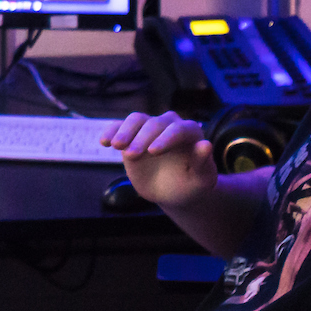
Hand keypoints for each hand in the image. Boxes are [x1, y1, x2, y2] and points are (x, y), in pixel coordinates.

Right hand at [100, 111, 216, 208]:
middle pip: (154, 124)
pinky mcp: (133, 134)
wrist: (174, 191)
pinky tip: (104, 142)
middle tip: (131, 156)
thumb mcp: (201, 180)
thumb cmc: (192, 185)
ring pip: (136, 119)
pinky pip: (120, 127)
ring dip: (125, 131)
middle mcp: (170, 124)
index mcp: (191, 132)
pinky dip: (111, 131)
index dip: (165, 139)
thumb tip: (206, 145)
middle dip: (142, 138)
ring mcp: (150, 127)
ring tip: (115, 146)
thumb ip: (203, 164)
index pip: (178, 130)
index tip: (153, 152)